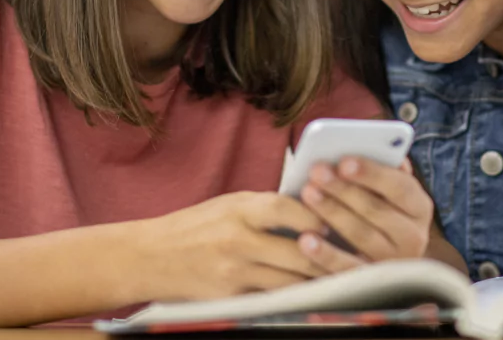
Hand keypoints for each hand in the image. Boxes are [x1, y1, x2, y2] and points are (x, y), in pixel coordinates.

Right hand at [137, 191, 338, 300]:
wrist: (147, 256)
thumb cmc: (194, 226)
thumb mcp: (228, 205)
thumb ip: (265, 208)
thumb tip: (313, 208)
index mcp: (239, 209)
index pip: (288, 208)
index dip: (317, 216)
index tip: (336, 221)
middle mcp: (237, 239)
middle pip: (298, 252)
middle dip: (329, 257)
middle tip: (354, 258)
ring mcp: (233, 272)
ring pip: (290, 282)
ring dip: (318, 282)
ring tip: (342, 280)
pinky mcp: (230, 298)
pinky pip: (271, 299)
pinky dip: (293, 298)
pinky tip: (311, 296)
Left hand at [298, 158, 434, 269]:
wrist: (388, 265)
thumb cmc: (379, 212)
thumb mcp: (390, 193)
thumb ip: (387, 171)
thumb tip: (382, 151)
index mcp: (420, 208)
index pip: (400, 187)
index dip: (372, 173)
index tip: (344, 161)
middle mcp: (413, 237)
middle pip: (376, 210)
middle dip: (343, 189)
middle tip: (316, 172)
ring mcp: (392, 262)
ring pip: (361, 235)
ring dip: (332, 212)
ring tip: (307, 193)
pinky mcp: (369, 283)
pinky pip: (347, 267)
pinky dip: (325, 254)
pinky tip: (305, 239)